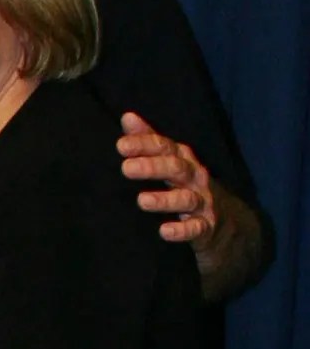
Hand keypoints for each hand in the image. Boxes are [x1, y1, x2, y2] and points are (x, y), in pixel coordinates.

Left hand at [117, 111, 215, 248]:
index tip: (121, 145)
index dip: (145, 144)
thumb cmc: (188, 185)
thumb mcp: (171, 161)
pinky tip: (164, 232)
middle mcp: (195, 178)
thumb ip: (150, 140)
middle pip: (176, 168)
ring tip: (142, 200)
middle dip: (152, 167)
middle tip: (126, 168)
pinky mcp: (206, 227)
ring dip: (164, 200)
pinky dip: (182, 230)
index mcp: (183, 160)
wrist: (226, 220)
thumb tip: (127, 116)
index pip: (164, 147)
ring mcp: (203, 202)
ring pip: (186, 199)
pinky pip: (196, 228)